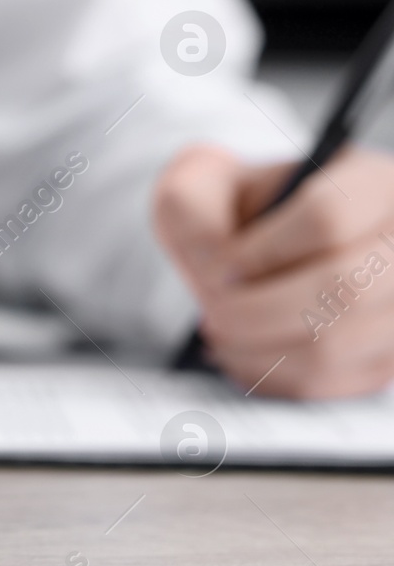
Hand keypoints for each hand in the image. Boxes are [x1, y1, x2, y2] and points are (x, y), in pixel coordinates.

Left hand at [154, 143, 393, 397]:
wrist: (260, 247)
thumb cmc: (237, 213)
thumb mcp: (203, 188)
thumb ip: (192, 210)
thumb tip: (214, 267)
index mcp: (371, 185)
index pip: (328, 217)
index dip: (262, 253)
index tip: (218, 271)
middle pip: (344, 289)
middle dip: (257, 311)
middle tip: (213, 315)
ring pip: (336, 345)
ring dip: (259, 350)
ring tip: (220, 335)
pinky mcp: (387, 357)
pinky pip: (331, 381)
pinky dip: (274, 376)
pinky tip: (242, 355)